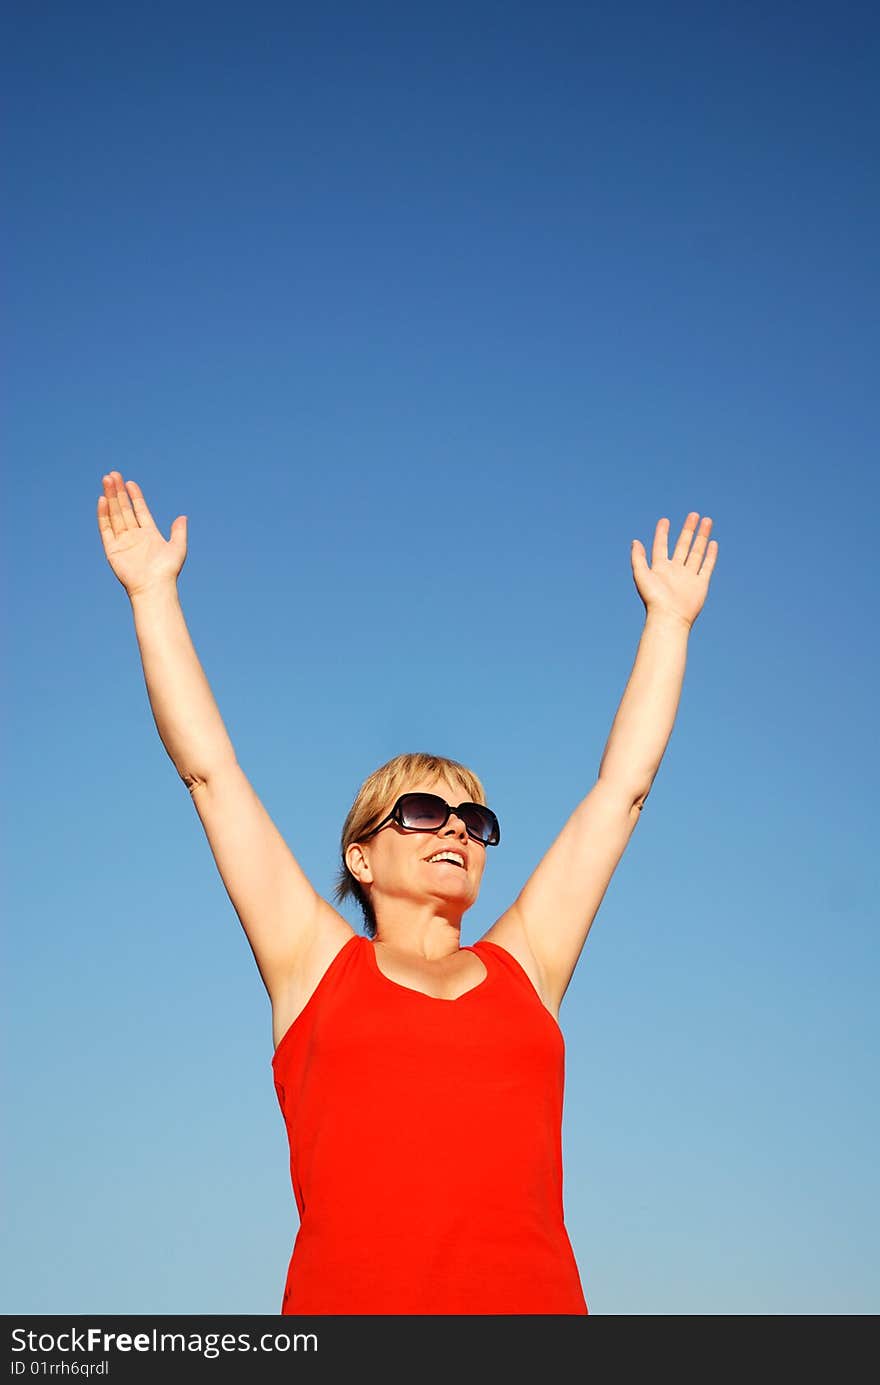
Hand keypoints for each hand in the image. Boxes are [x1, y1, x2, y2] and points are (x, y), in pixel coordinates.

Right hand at [97, 472, 187, 596]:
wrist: (154, 586)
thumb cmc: (167, 571)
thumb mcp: (178, 548)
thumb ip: (179, 532)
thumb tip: (183, 517)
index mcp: (149, 534)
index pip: (139, 510)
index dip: (134, 496)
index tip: (130, 482)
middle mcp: (134, 536)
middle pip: (124, 509)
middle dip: (119, 492)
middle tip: (113, 475)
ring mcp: (122, 541)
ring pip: (114, 514)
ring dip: (110, 497)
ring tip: (107, 480)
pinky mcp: (112, 549)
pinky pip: (106, 528)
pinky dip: (103, 514)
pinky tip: (102, 500)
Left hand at [631, 513, 717, 627]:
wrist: (670, 617)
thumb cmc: (653, 599)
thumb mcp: (641, 575)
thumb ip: (638, 558)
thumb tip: (635, 541)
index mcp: (660, 568)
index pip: (661, 545)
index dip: (662, 533)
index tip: (665, 520)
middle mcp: (675, 570)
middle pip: (683, 545)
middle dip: (688, 530)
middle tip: (694, 514)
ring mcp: (689, 576)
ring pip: (697, 552)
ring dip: (702, 537)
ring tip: (707, 521)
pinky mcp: (701, 584)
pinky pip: (707, 566)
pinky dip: (710, 555)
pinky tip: (713, 543)